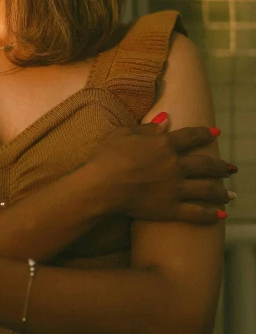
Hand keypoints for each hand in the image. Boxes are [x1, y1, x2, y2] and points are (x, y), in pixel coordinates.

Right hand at [85, 115, 234, 224]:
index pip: (191, 136)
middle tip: (232, 168)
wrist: (101, 186)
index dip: (206, 133)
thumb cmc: (106, 157)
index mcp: (164, 145)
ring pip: (206, 189)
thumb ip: (147, 128)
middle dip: (221, 166)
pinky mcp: (170, 209)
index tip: (217, 133)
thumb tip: (166, 118)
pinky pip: (196, 213)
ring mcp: (175, 188)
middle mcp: (175, 165)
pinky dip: (211, 214)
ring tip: (231, 195)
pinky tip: (221, 215)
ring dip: (222, 192)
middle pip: (205, 164)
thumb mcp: (124, 134)